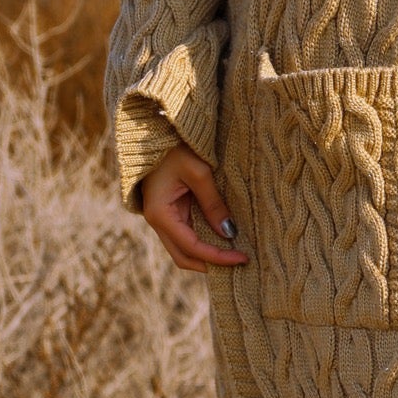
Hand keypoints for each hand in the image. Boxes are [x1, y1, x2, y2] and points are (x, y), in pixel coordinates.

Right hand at [140, 145, 248, 273]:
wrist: (155, 133)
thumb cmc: (175, 149)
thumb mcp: (199, 173)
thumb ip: (213, 204)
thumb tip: (229, 233)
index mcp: (160, 214)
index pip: (191, 247)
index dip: (217, 257)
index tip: (242, 257)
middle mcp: (157, 222)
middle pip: (184, 257)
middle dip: (210, 264)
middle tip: (239, 262)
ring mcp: (162, 219)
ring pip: (183, 250)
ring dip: (207, 256)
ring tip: (234, 254)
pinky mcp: (170, 213)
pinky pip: (186, 236)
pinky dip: (203, 243)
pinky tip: (222, 241)